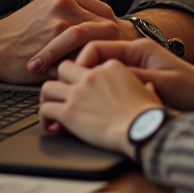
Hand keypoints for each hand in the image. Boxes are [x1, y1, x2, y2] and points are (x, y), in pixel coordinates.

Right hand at [0, 0, 132, 83]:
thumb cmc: (18, 36)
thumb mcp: (45, 13)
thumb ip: (71, 17)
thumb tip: (99, 34)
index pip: (104, 11)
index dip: (111, 30)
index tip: (110, 47)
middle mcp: (65, 2)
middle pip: (107, 24)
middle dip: (110, 46)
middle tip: (107, 63)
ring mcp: (61, 19)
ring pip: (97, 40)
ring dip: (96, 58)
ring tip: (90, 71)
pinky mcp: (55, 39)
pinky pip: (81, 55)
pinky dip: (82, 66)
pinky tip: (76, 75)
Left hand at [39, 58, 161, 156]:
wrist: (140, 128)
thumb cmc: (147, 113)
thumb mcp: (148, 91)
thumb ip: (144, 86)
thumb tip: (148, 88)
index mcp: (110, 66)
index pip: (88, 64)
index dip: (84, 76)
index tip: (84, 88)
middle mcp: (91, 75)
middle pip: (63, 68)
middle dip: (60, 80)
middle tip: (62, 94)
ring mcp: (78, 93)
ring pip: (48, 86)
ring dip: (48, 97)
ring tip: (51, 108)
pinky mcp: (69, 112)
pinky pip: (46, 109)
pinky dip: (45, 117)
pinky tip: (51, 126)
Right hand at [74, 40, 193, 118]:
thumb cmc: (192, 88)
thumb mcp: (161, 81)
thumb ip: (133, 78)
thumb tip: (103, 77)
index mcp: (137, 49)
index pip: (95, 47)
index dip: (80, 63)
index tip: (72, 81)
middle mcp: (131, 58)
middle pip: (90, 60)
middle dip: (73, 76)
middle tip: (59, 94)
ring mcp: (131, 72)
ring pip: (96, 77)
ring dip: (82, 89)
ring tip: (66, 107)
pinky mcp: (134, 87)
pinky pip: (107, 89)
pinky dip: (96, 99)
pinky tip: (88, 115)